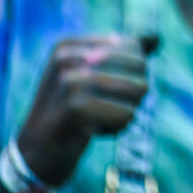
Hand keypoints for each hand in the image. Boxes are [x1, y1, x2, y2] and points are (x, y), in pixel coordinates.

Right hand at [15, 35, 149, 186]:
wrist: (36, 154)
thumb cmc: (70, 114)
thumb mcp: (89, 76)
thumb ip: (122, 56)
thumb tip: (156, 38)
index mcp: (68, 46)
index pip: (132, 46)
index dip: (132, 73)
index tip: (104, 91)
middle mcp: (67, 58)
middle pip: (139, 65)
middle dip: (134, 92)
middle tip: (106, 108)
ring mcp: (69, 82)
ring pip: (138, 88)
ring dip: (127, 110)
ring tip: (100, 118)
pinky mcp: (75, 108)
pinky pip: (127, 114)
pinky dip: (118, 127)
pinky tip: (92, 132)